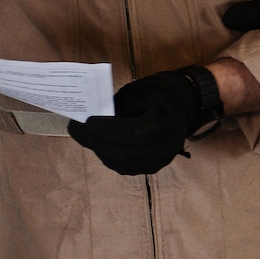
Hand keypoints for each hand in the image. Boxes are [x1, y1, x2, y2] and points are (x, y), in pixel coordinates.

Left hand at [68, 67, 213, 175]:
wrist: (184, 105)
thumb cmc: (160, 95)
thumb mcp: (141, 91)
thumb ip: (119, 106)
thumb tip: (93, 119)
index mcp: (167, 123)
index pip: (136, 129)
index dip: (110, 127)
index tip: (88, 121)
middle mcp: (165, 147)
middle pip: (124, 147)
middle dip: (95, 138)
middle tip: (75, 128)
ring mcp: (159, 161)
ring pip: (120, 160)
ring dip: (98, 147)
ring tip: (81, 134)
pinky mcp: (151, 167)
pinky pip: (123, 165)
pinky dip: (106, 155)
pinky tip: (94, 143)